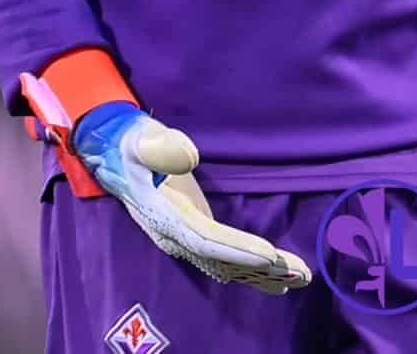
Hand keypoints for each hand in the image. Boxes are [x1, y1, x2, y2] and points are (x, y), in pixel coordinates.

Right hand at [69, 103, 311, 294]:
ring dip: (262, 273)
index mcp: (163, 216)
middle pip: (221, 259)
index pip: (205, 239)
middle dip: (259, 267)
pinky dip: (251, 271)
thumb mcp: (141, 138)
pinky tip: (278, 279)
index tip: (269, 255)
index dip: (237, 249)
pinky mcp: (193, 234)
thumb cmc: (133, 142)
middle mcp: (174, 235)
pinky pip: (224, 260)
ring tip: (300, 278)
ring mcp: (183, 238)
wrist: (115, 153)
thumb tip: (188, 157)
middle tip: (299, 272)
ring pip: (226, 264)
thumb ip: (160, 146)